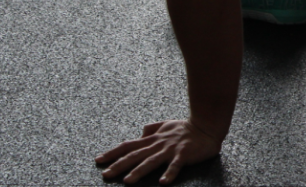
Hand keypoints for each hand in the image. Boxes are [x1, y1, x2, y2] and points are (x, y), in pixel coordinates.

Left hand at [97, 119, 222, 184]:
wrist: (207, 125)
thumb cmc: (186, 127)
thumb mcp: (166, 124)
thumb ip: (152, 128)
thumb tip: (141, 132)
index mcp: (152, 139)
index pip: (128, 145)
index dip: (113, 153)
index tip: (98, 160)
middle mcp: (158, 144)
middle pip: (135, 155)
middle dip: (119, 165)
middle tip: (105, 174)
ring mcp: (170, 150)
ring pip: (151, 161)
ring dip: (139, 171)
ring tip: (128, 181)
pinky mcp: (184, 154)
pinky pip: (175, 166)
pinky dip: (169, 174)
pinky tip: (162, 183)